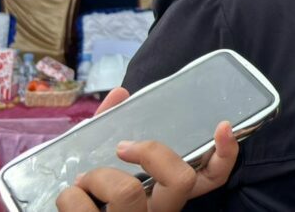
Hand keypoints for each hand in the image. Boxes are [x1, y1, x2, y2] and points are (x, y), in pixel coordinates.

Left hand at [55, 88, 238, 211]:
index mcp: (165, 195)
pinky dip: (68, 195)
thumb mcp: (104, 158)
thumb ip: (112, 125)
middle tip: (122, 148)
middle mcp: (159, 211)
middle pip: (180, 179)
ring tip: (82, 183)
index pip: (214, 178)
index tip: (222, 125)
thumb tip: (121, 93)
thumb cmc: (89, 192)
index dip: (226, 152)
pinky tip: (72, 200)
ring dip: (95, 176)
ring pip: (127, 190)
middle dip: (148, 152)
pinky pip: (82, 205)